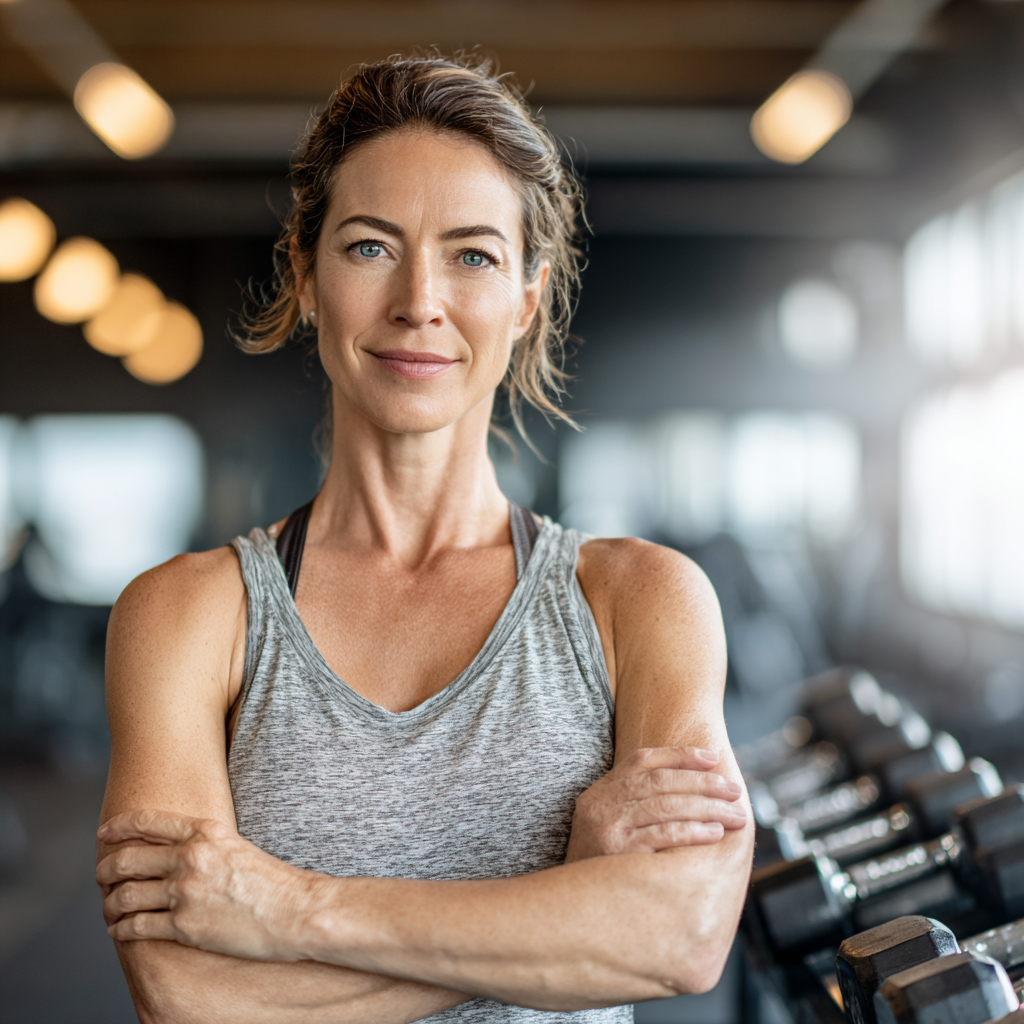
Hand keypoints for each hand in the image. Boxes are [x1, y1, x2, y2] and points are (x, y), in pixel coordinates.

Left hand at [97, 810, 322, 959]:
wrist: (295, 911)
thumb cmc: (272, 881)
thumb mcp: (237, 846)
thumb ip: (205, 843)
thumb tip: (177, 849)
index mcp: (205, 832)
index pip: (146, 822)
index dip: (118, 827)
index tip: (104, 834)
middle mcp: (190, 858)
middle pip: (126, 859)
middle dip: (106, 870)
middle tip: (102, 877)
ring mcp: (185, 892)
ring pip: (125, 895)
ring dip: (110, 903)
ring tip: (110, 908)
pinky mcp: (184, 926)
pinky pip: (136, 927)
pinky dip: (120, 929)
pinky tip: (119, 930)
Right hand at [564, 746, 747, 862]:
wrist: (569, 908)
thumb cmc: (599, 867)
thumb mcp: (605, 826)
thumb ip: (634, 805)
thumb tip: (693, 790)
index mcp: (600, 791)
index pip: (643, 760)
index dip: (680, 755)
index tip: (712, 757)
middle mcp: (600, 804)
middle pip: (661, 781)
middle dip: (704, 782)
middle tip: (735, 790)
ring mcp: (608, 827)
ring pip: (667, 805)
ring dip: (708, 807)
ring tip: (735, 814)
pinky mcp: (618, 853)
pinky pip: (663, 835)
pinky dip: (692, 831)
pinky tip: (714, 833)